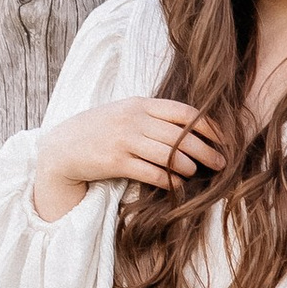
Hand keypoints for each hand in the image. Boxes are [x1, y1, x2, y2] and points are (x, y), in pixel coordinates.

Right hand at [30, 93, 223, 223]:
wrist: (62, 147)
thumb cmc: (99, 130)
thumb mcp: (124, 113)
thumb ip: (152, 116)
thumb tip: (191, 127)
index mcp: (140, 103)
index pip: (183, 112)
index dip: (208, 126)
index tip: (224, 138)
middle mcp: (133, 119)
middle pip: (180, 135)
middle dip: (205, 150)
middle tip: (221, 162)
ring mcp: (123, 140)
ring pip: (169, 154)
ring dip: (187, 166)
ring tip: (195, 172)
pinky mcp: (115, 162)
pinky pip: (151, 173)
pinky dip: (168, 180)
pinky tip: (177, 185)